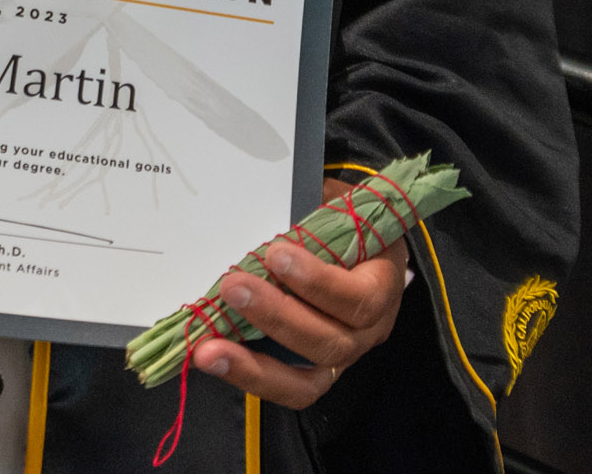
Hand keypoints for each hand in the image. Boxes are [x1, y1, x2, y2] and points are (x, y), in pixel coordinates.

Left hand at [189, 178, 411, 408]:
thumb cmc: (342, 219)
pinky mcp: (311, 371)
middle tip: (232, 287)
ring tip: (209, 347)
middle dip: (276, 317)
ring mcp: (340, 356)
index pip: (359, 298)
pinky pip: (285, 387)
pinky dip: (247, 375)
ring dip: (253, 363)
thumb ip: (313, 208)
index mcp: (381, 284)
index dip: (318, 282)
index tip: (276, 252)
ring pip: (307, 379)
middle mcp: (367, 331)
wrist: (350, 238)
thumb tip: (271, 207)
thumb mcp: (335, 203)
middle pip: (330, 343)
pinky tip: (212, 357)